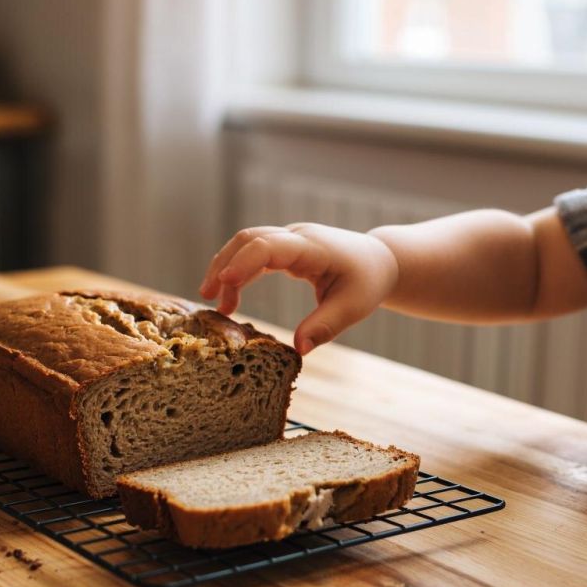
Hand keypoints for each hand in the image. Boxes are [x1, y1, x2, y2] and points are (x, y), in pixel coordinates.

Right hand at [199, 223, 398, 354]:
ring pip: (246, 243)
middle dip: (224, 265)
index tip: (223, 284)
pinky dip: (237, 273)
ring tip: (215, 304)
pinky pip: (252, 254)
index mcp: (313, 247)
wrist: (378, 260)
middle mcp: (296, 237)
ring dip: (226, 268)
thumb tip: (299, 349)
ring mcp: (288, 239)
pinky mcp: (284, 248)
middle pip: (249, 239)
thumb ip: (325, 326)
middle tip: (207, 297)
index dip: (244, 263)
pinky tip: (230, 300)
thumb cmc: (367, 282)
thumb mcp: (353, 307)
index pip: (269, 246)